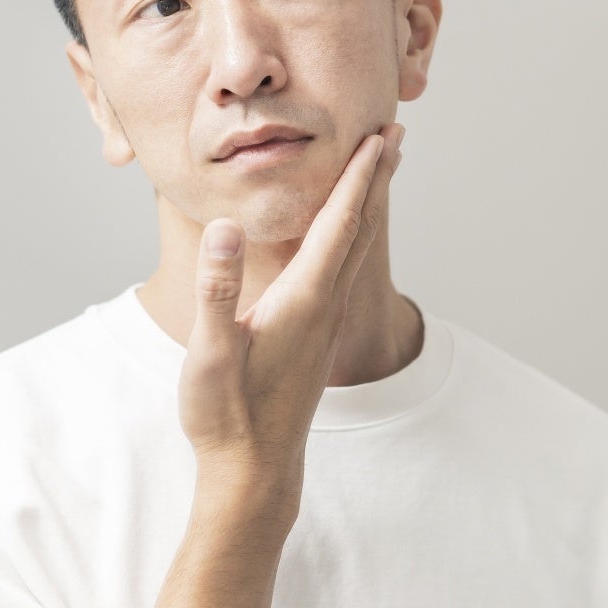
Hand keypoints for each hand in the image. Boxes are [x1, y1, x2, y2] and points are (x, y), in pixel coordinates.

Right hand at [178, 123, 404, 503]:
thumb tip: (224, 227)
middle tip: (397, 133)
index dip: (358, 176)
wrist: (253, 473)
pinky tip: (344, 235)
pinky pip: (344, 268)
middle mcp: (326, 305)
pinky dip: (351, 234)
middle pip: (360, 228)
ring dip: (369, 204)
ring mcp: (325, 322)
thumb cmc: (227, 417)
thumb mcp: (210, 353)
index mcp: (306, 300)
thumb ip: (217, 290)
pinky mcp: (316, 335)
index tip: (377, 135)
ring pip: (356, 248)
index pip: (340, 223)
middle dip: (377, 178)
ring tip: (379, 170)